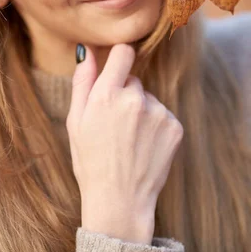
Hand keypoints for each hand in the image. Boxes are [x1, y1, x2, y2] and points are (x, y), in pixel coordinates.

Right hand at [66, 43, 183, 243]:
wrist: (119, 201)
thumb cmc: (90, 161)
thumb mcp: (75, 121)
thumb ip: (83, 81)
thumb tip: (87, 50)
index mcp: (106, 94)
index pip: (123, 52)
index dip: (119, 58)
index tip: (116, 68)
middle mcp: (135, 99)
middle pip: (133, 79)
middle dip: (124, 93)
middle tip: (114, 124)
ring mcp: (158, 113)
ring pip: (148, 98)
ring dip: (141, 111)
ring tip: (129, 140)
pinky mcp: (175, 127)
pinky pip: (163, 114)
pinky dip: (155, 126)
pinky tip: (144, 146)